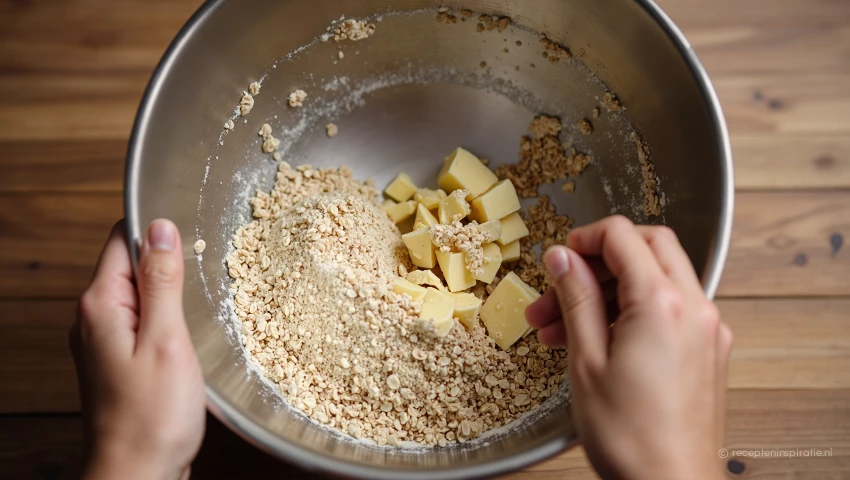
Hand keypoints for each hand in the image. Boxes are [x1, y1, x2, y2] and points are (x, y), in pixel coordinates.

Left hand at [70, 219, 205, 479]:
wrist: (136, 476)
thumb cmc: (151, 418)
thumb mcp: (166, 340)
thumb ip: (162, 282)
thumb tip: (161, 229)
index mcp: (100, 305)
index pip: (122, 239)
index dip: (158, 234)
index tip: (192, 242)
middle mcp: (93, 319)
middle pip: (132, 266)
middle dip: (170, 267)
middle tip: (202, 288)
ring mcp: (104, 341)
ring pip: (141, 296)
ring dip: (172, 298)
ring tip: (197, 318)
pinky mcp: (118, 361)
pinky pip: (143, 324)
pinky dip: (167, 323)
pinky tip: (187, 341)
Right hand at [526, 216, 731, 479]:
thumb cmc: (630, 437)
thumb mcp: (587, 361)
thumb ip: (577, 298)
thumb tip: (562, 258)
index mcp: (663, 304)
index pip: (623, 237)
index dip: (584, 239)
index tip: (559, 257)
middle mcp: (695, 308)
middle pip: (648, 247)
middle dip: (598, 260)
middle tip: (562, 284)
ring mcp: (707, 330)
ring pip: (657, 280)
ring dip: (609, 292)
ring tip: (561, 326)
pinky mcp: (708, 350)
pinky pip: (670, 310)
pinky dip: (633, 312)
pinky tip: (597, 340)